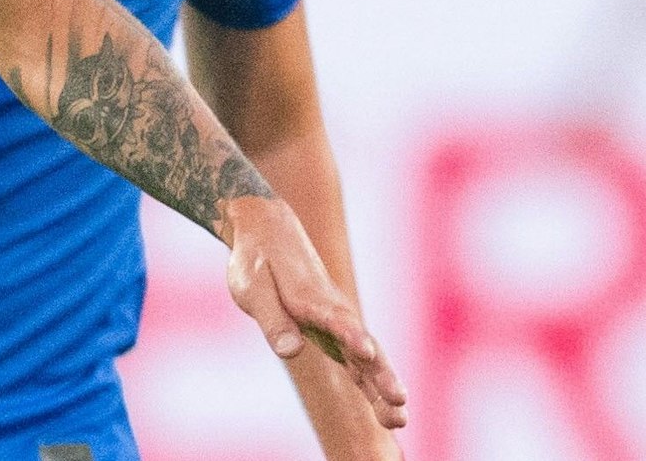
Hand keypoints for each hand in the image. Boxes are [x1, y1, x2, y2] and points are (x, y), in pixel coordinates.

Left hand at [223, 196, 406, 430]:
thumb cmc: (256, 261)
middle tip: (399, 402)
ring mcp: (338, 323)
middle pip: (363, 345)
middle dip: (381, 374)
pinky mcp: (335, 332)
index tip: (366, 352)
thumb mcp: (251, 286)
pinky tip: (387, 412)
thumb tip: (290, 352)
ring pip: (367, 358)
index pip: (335, 319)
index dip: (350, 335)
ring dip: (383, 386)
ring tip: (400, 420)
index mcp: (310, 297)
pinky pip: (358, 362)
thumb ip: (272, 318)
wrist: (268, 232)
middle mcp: (333, 311)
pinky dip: (372, 383)